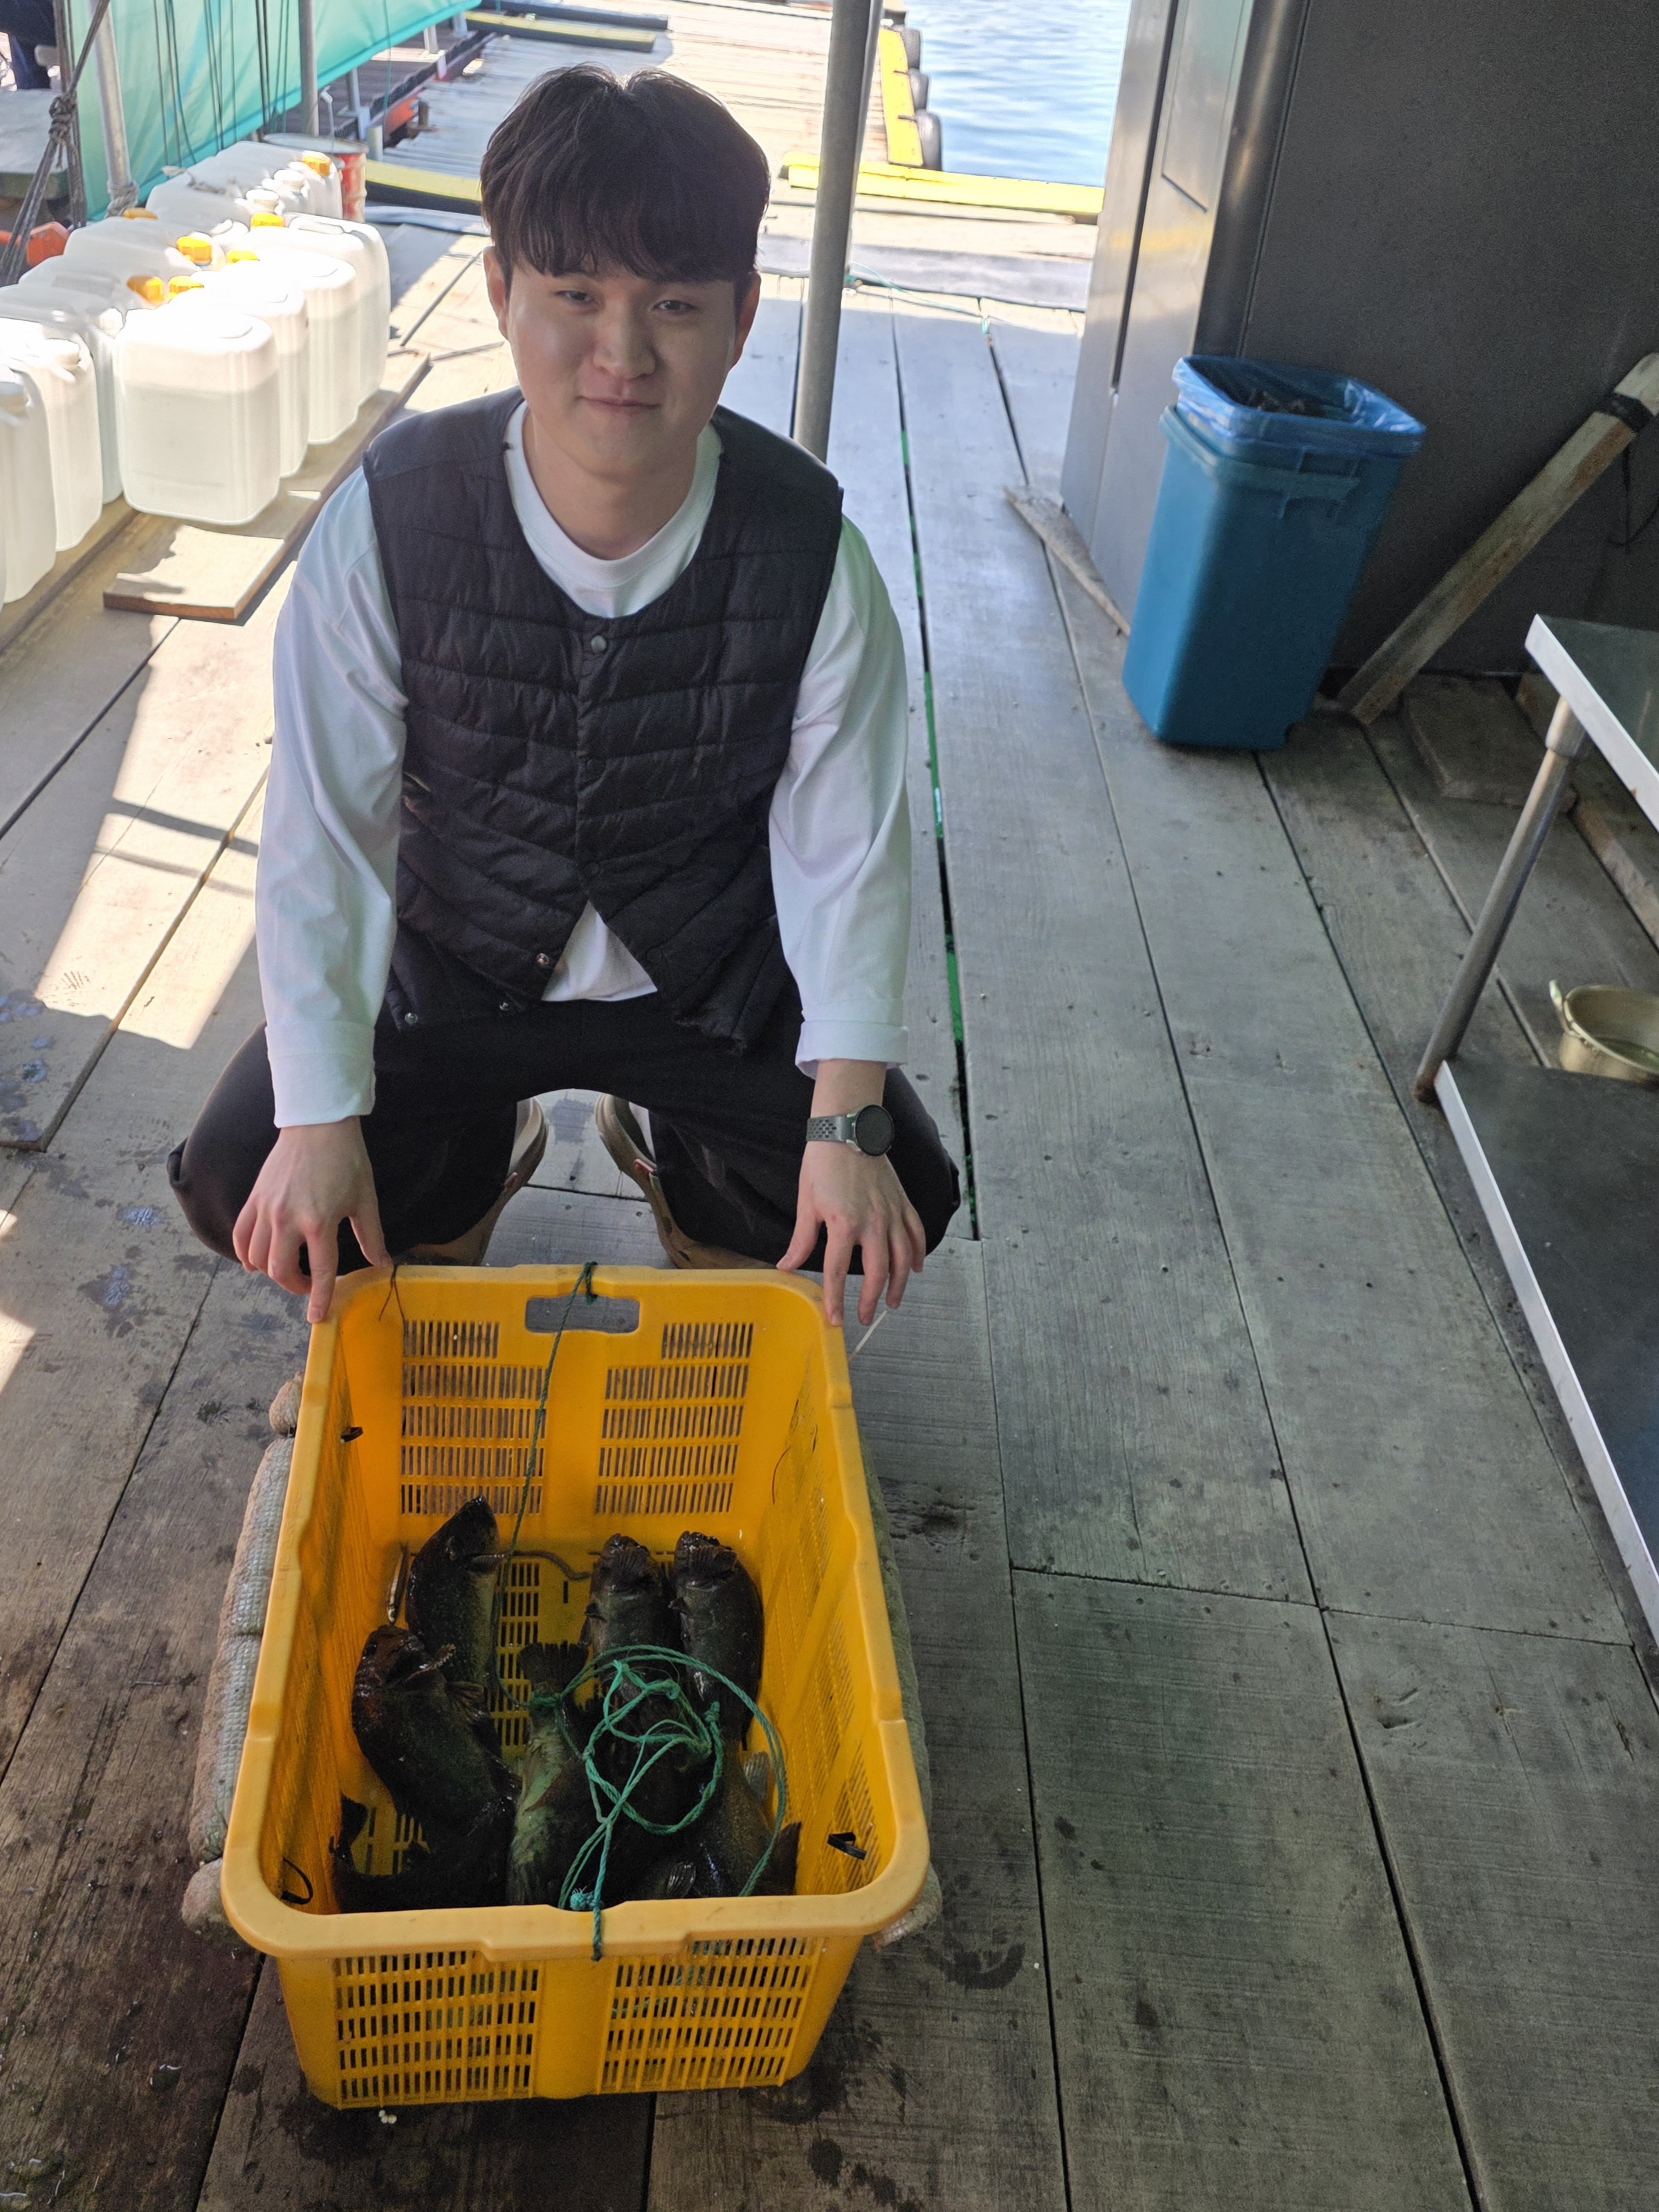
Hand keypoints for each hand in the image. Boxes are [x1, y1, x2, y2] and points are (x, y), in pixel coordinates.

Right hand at [233, 1120, 388, 1323]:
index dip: (320, 1298)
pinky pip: (241, 1235)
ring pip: (257, 1258)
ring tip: (288, 1271)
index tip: (318, 1317)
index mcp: (320, 1222)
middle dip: (294, 1286)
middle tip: (308, 1286)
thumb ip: (371, 1236)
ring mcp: (267, 1209)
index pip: (321, 1271)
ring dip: (271, 1272)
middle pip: (281, 1271)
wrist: (317, 1124)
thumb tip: (383, 1264)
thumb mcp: (366, 1200)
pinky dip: (245, 1254)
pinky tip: (255, 1261)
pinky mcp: (255, 1198)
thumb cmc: (347, 1160)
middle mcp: (288, 1219)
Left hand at [779, 1143, 925, 1327]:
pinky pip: (916, 1234)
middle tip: (864, 1317)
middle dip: (870, 1300)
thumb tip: (787, 1265)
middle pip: (876, 1273)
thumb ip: (802, 1239)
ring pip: (902, 1259)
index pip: (836, 1272)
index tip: (835, 1319)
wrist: (848, 1129)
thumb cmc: (823, 1163)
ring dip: (899, 1285)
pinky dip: (918, 1254)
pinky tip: (915, 1269)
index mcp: (843, 1224)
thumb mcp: (806, 1202)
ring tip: (893, 1303)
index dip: (836, 1300)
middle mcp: (872, 1223)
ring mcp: (891, 1214)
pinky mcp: (902, 1203)